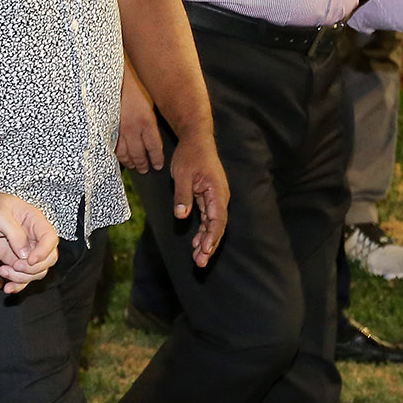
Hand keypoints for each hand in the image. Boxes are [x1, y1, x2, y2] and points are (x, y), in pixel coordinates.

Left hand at [0, 183, 58, 291]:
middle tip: (14, 266)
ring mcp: (23, 250)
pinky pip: (22, 277)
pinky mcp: (12, 259)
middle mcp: (32, 237)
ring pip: (37, 271)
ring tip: (3, 271)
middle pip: (48, 259)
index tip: (29, 260)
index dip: (44, 252)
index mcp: (34, 221)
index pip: (50, 239)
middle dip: (33, 268)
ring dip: (23, 277)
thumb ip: (15, 233)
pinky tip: (7, 288)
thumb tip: (25, 254)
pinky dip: (18, 285)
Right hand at [116, 68, 163, 172]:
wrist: (113, 77)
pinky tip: (120, 156)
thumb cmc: (134, 87)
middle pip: (139, 154)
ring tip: (134, 166)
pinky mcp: (105, 128)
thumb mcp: (149, 103)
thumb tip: (152, 138)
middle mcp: (132, 128)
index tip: (158, 165)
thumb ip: (150, 122)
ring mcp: (117, 129)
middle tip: (145, 169)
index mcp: (147, 122)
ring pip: (124, 154)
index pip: (154, 148)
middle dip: (143, 164)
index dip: (156, 159)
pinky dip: (116, 154)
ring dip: (130, 162)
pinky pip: (111, 146)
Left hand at [163, 129, 229, 267]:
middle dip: (210, 245)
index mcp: (217, 191)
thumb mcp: (182, 175)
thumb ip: (183, 196)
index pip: (218, 219)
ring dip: (206, 241)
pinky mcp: (208, 198)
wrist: (196, 140)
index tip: (205, 250)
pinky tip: (197, 244)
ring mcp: (215, 198)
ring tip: (198, 259)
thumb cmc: (190, 155)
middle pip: (218, 226)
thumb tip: (182, 216)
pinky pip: (208, 218)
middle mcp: (220, 197)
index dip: (212, 236)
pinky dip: (203, 231)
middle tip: (200, 262)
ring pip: (213, 225)